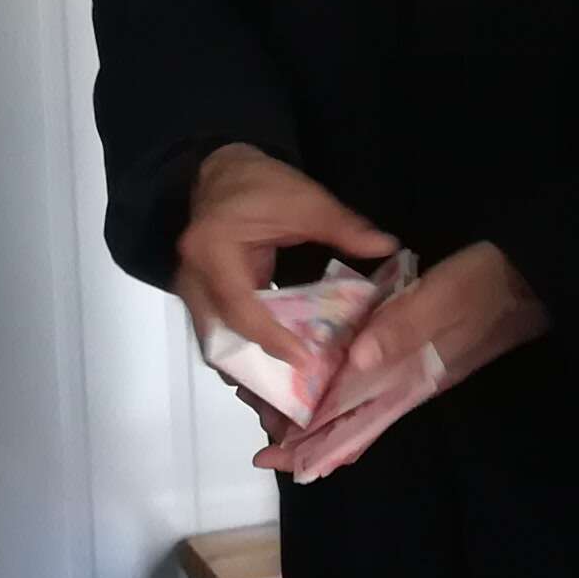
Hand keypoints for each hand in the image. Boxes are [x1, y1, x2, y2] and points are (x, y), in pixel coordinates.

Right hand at [174, 143, 399, 405]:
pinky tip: (277, 376)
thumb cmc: (260, 184)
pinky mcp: (202, 301)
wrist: (220, 172)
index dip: (272, 338)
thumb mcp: (304, 200)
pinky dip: (248, 357)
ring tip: (284, 403)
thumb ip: (342, 226)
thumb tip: (386, 246)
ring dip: (249, 372)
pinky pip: (223, 338)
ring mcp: (192, 292)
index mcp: (212, 248)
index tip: (306, 362)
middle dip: (254, 374)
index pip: (240, 307)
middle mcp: (192, 277)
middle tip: (290, 405)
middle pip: (220, 340)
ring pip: (217, 347)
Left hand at [262, 242, 545, 480]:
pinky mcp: (421, 350)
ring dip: (324, 414)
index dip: (316, 447)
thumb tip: (355, 363)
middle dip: (310, 437)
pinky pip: (374, 381)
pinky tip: (328, 378)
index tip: (273, 455)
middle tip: (265, 439)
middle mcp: (412, 384)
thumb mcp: (445, 297)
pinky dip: (345, 388)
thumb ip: (403, 327)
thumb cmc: (489, 281)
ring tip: (280, 411)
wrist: (533, 273)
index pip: (358, 428)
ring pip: (362, 405)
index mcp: (415, 380)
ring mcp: (417, 369)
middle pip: (354, 424)